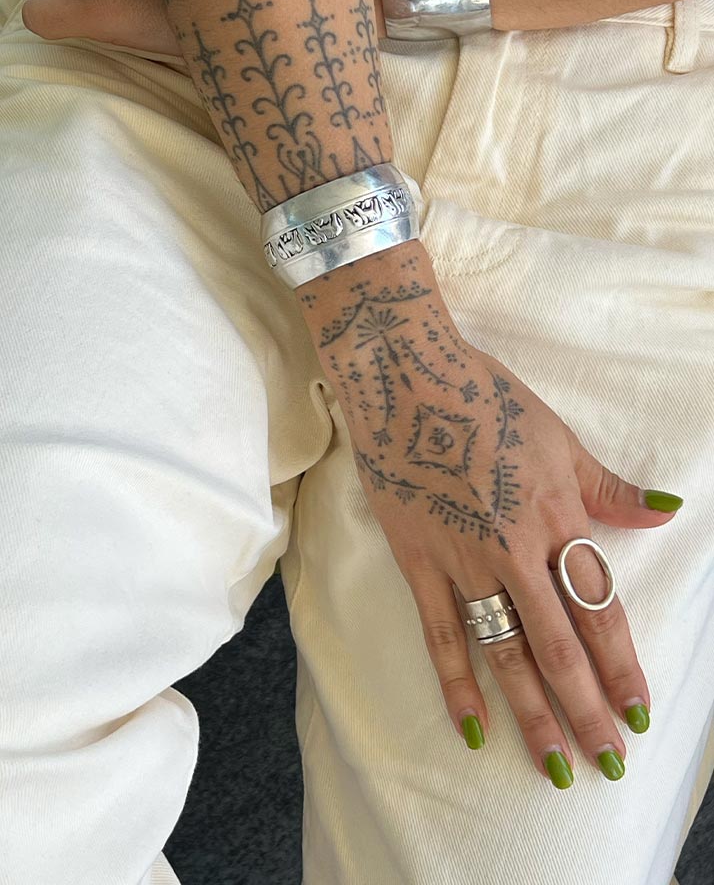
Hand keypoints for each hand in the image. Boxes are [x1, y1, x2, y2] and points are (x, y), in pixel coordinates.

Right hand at [299, 240, 681, 786]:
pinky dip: (456, 683)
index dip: (621, 665)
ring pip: (504, 651)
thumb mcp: (559, 437)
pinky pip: (440, 633)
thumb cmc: (486, 398)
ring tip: (554, 766)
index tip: (637, 712)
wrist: (407, 377)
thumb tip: (666, 514)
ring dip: (532, 713)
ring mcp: (463, 559)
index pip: (598, 608)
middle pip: (559, 645)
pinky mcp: (418, 562)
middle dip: (586, 709)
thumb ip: (608, 487)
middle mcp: (515, 549)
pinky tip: (473, 727)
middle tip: (607, 763)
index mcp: (556, 516)